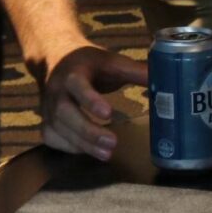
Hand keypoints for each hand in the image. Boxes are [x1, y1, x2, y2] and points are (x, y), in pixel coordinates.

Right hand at [37, 41, 147, 159]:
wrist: (56, 59)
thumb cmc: (89, 63)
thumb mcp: (111, 61)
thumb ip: (135, 71)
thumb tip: (166, 80)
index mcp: (73, 72)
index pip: (78, 86)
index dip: (91, 100)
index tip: (109, 113)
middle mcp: (56, 91)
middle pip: (65, 113)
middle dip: (87, 130)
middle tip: (112, 143)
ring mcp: (47, 108)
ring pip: (59, 129)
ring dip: (83, 144)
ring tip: (107, 153)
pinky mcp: (46, 121)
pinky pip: (52, 138)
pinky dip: (69, 147)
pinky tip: (88, 150)